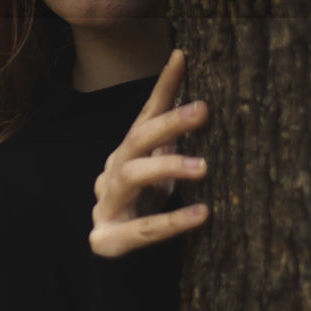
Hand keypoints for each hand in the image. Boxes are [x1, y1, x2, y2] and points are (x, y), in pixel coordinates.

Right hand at [89, 49, 209, 257]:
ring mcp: (107, 203)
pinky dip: (172, 221)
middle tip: (202, 111)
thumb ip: (171, 130)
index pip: (145, 114)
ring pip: (132, 176)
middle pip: (137, 139)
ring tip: (203, 167)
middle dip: (168, 123)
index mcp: (127, 152)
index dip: (163, 87)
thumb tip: (192, 78)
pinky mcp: (109, 237)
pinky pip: (143, 229)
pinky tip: (200, 214)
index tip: (182, 58)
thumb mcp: (159, 165)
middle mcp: (113, 170)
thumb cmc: (142, 203)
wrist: (112, 252)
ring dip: (167, 167)